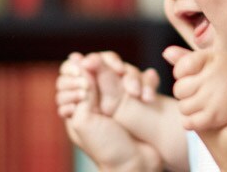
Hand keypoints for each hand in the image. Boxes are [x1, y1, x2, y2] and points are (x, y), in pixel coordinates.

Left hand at [57, 53, 162, 171]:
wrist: (137, 164)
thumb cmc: (108, 148)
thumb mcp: (85, 120)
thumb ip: (81, 93)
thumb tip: (80, 65)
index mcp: (82, 105)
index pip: (78, 74)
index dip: (85, 66)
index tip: (91, 64)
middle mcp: (101, 99)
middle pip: (105, 68)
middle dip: (112, 69)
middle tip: (119, 72)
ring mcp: (122, 99)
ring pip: (127, 72)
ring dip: (133, 78)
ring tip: (137, 94)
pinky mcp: (139, 100)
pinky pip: (145, 81)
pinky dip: (148, 83)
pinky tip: (147, 96)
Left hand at [164, 46, 226, 130]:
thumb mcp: (210, 63)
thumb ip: (187, 58)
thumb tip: (166, 52)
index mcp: (217, 57)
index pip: (181, 68)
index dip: (184, 73)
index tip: (199, 75)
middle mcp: (218, 74)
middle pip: (179, 89)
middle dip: (187, 92)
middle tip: (205, 93)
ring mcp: (217, 96)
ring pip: (183, 107)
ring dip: (190, 108)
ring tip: (207, 105)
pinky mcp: (216, 116)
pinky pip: (188, 122)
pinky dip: (192, 122)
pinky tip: (205, 117)